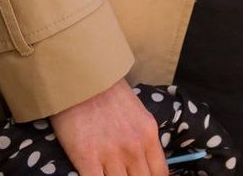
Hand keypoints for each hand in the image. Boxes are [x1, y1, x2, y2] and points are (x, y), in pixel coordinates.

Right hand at [51, 77, 167, 175]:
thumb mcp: (137, 113)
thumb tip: (143, 163)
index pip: (159, 173)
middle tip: (125, 174)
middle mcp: (134, 146)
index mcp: (148, 133)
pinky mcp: (87, 157)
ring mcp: (111, 153)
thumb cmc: (107, 92)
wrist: (82, 75)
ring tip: (109, 174)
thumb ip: (142, 139)